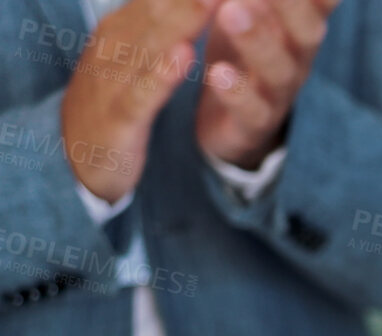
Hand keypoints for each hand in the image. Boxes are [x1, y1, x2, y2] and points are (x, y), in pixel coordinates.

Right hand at [60, 0, 219, 202]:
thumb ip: (168, 16)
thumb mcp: (139, 49)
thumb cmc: (119, 95)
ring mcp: (115, 80)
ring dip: (181, 19)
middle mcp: (119, 44)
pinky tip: (184, 56)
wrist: (79, 157)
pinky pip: (141, 94)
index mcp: (129, 25)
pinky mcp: (118, 121)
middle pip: (159, 6)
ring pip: (150, 44)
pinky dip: (160, 75)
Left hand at [196, 0, 339, 169]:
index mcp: (299, 27)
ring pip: (277, 69)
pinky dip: (236, 92)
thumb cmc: (242, 50)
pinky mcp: (253, 124)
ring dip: (256, 40)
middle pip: (308, 31)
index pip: (320, 4)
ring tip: (232, 11)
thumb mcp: (257, 12)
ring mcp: (279, 94)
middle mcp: (297, 59)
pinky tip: (219, 73)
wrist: (233, 123)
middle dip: (291, 3)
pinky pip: (251, 111)